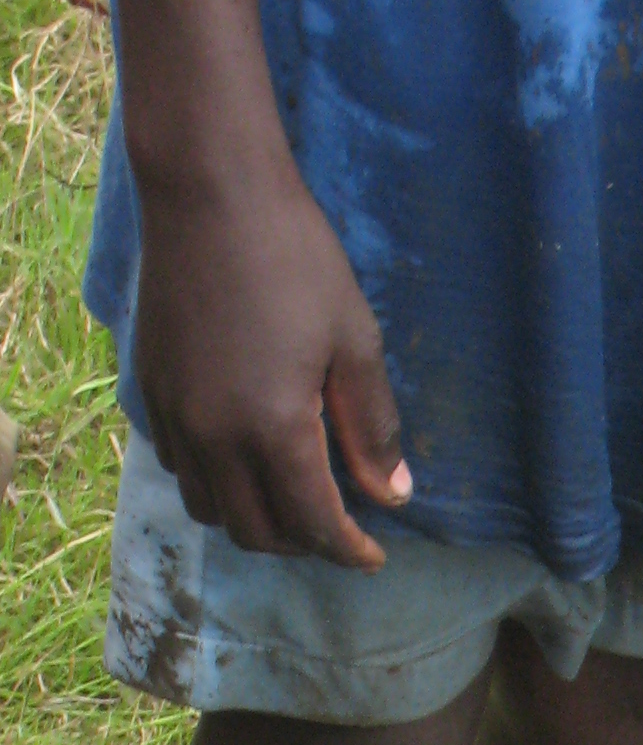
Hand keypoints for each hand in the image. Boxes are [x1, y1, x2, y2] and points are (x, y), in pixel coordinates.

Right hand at [133, 156, 409, 565]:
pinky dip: (214, 484)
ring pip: (210, 508)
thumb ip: (372, 429)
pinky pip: (179, 467)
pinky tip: (243, 460)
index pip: (314, 524)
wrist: (207, 187)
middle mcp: (214, 434)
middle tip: (336, 528)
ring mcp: (174, 413)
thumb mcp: (355, 343)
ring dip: (254, 520)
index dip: (349, 551)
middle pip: (257, 533)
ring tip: (290, 501)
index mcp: (273, 428)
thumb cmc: (293, 256)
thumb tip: (392, 496)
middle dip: (303, 544)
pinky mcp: (149, 388)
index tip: (373, 556)